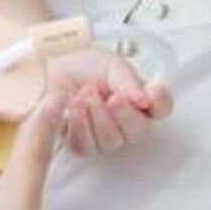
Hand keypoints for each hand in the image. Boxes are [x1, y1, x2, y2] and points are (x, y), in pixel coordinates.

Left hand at [46, 48, 171, 156]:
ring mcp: (101, 134)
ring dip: (98, 118)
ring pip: (110, 142)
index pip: (161, 108)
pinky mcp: (78, 141)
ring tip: (85, 96)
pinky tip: (73, 109)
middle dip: (124, 115)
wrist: (49, 63)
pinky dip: (79, 126)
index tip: (152, 92)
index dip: (160, 102)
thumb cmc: (80, 63)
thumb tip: (143, 99)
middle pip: (137, 133)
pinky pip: (84, 146)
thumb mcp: (110, 64)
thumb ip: (128, 81)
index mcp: (137, 99)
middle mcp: (123, 121)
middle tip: (112, 98)